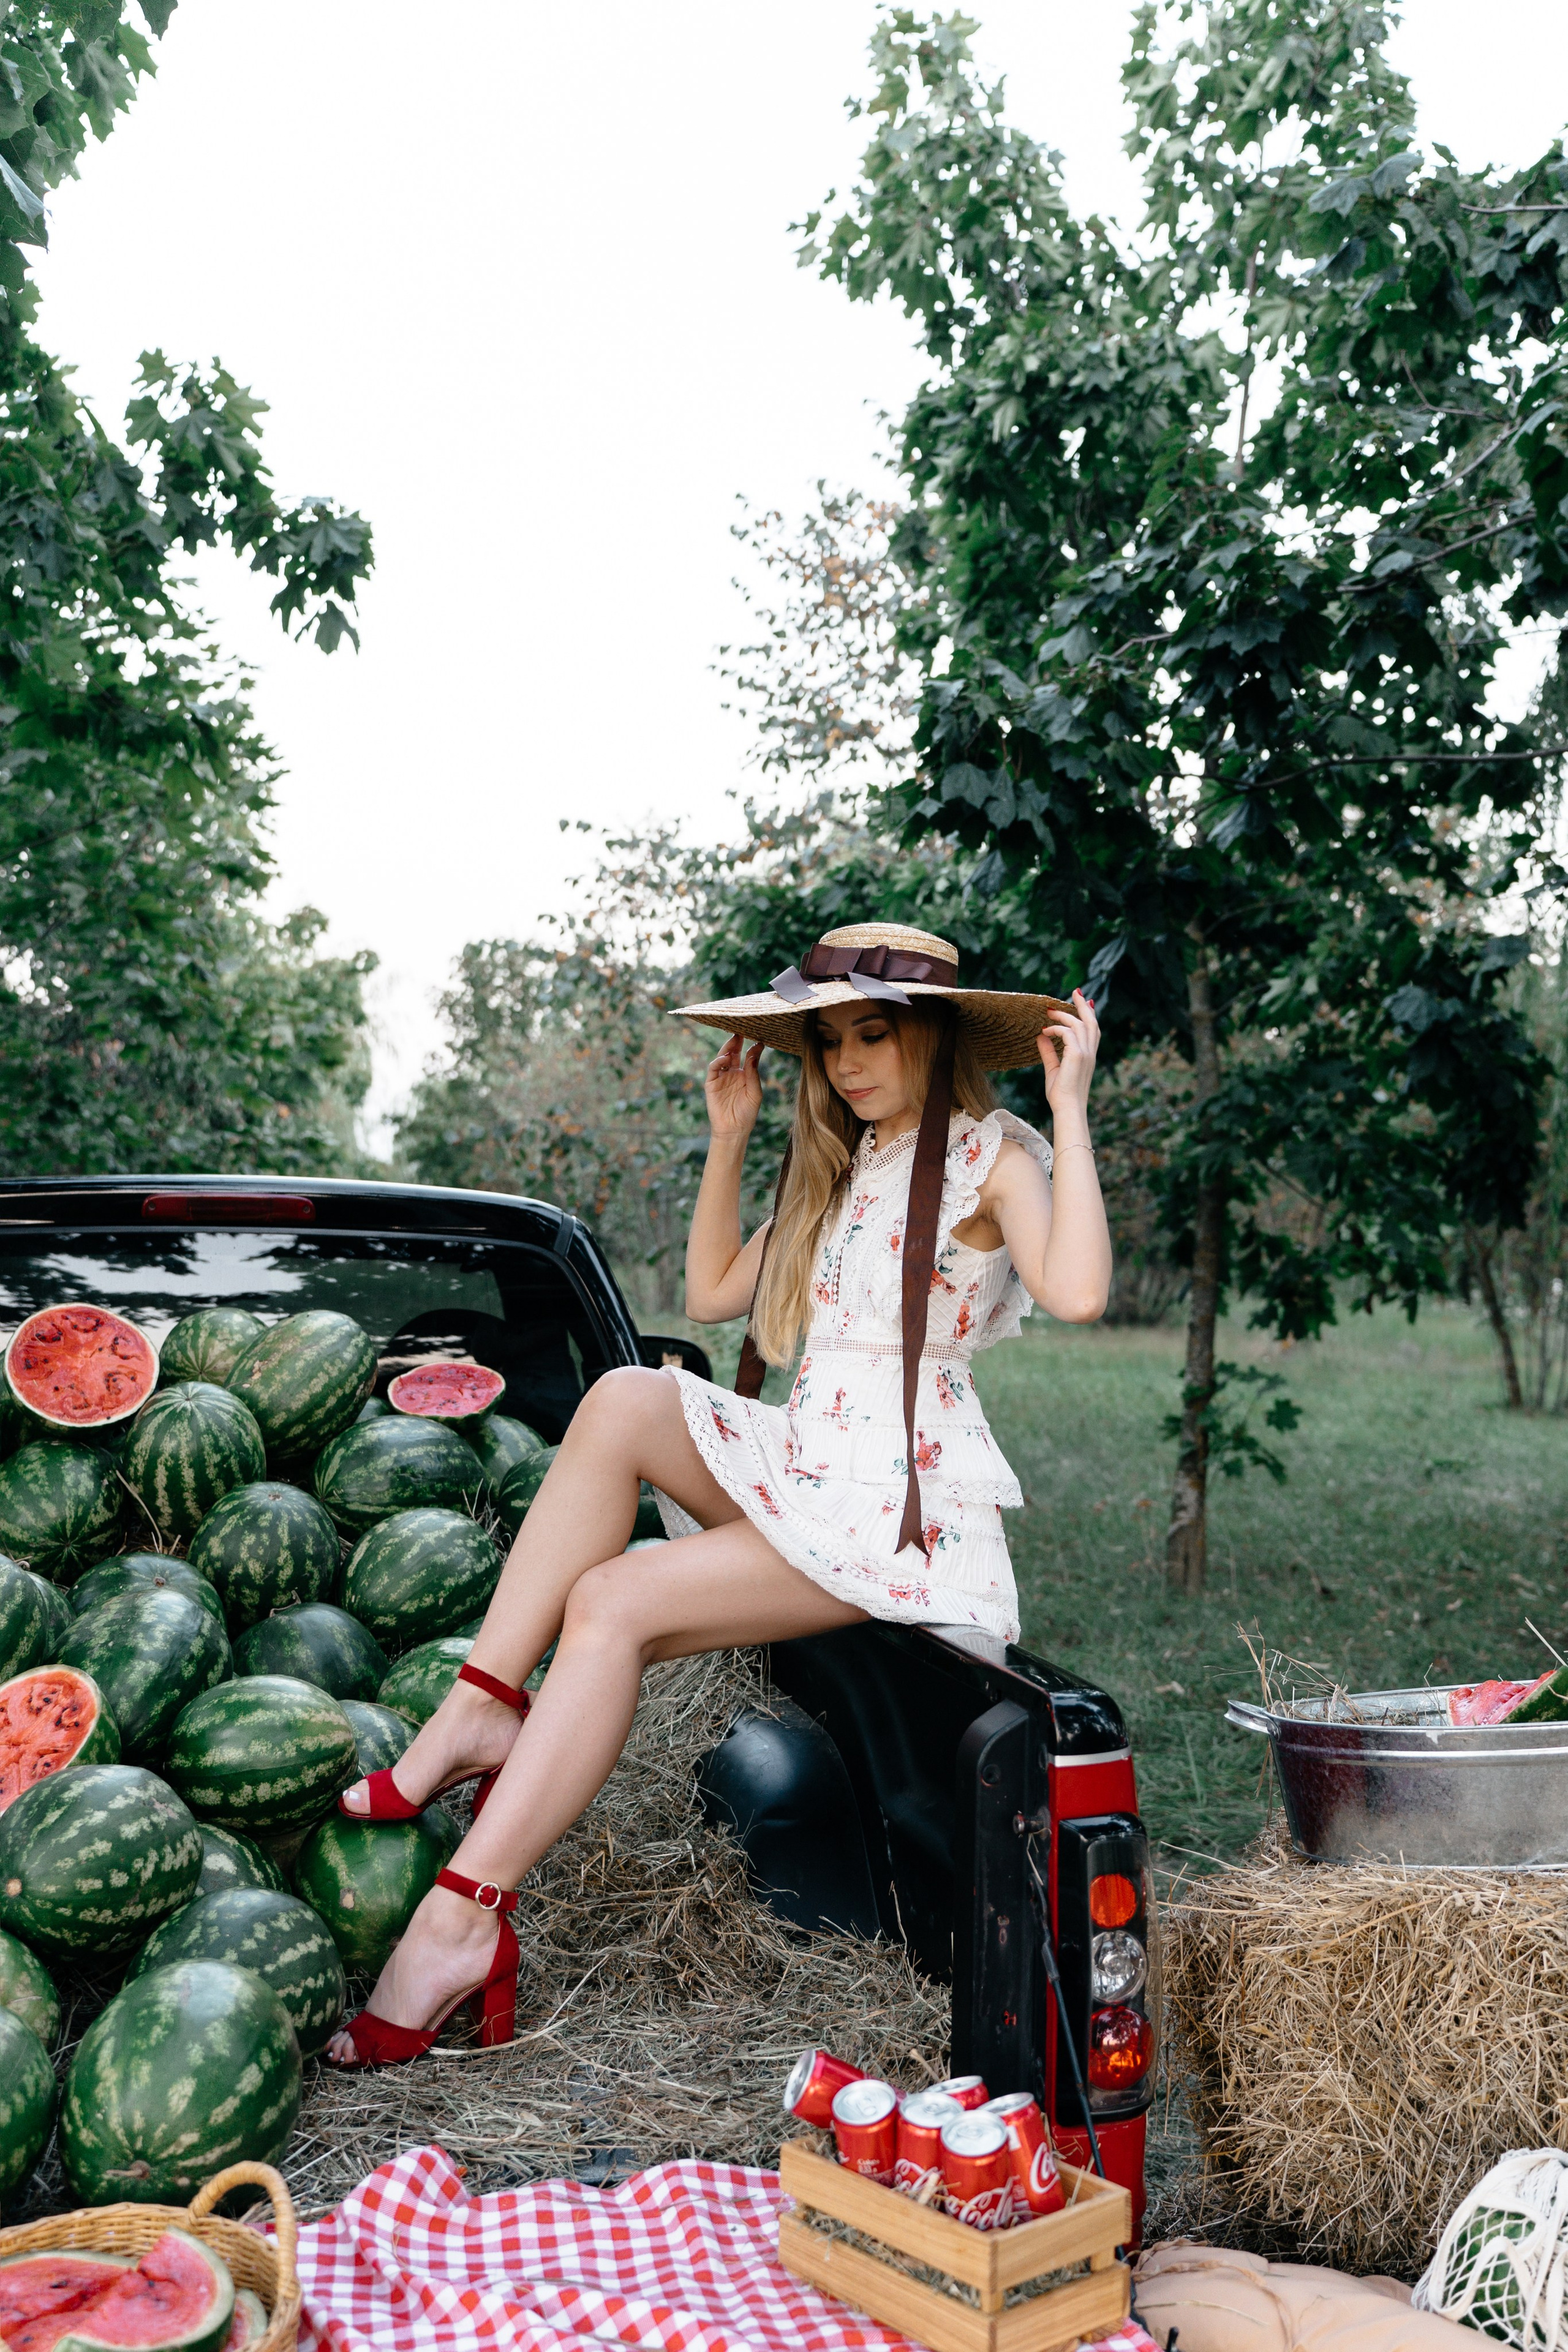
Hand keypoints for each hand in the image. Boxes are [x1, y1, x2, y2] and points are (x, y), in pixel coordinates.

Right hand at [704, 1033, 763, 1138]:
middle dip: (737, 1041)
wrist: (734, 1130)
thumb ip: (753, 1072)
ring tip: (734, 1038)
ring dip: (728, 1048)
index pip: (748, 1056)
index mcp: (744, 1075)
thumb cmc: (747, 1113)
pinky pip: (713, 1069)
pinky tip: (726, 1058)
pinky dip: (718, 1061)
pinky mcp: (711, 1083)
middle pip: (734, 1053)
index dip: (753, 1048)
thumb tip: (754, 1052)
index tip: (760, 1040)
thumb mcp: (755, 1092)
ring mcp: (721, 1077)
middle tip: (743, 1030)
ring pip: (723, 1058)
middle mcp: (732, 1073)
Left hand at [1037, 989, 1099, 1120]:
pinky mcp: (1077, 1055)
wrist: (1067, 1108)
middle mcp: (1090, 1052)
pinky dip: (1056, 1029)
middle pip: (1091, 1021)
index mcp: (1088, 1055)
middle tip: (1076, 991)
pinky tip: (1045, 1032)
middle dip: (1083, 1005)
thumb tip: (1040, 1036)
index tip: (1085, 1001)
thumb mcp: (1053, 1069)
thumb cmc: (1061, 1094)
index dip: (1089, 1014)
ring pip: (1080, 1023)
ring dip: (1064, 1014)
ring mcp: (1086, 1053)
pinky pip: (1068, 1032)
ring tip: (1049, 1012)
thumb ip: (1048, 1052)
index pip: (1093, 1029)